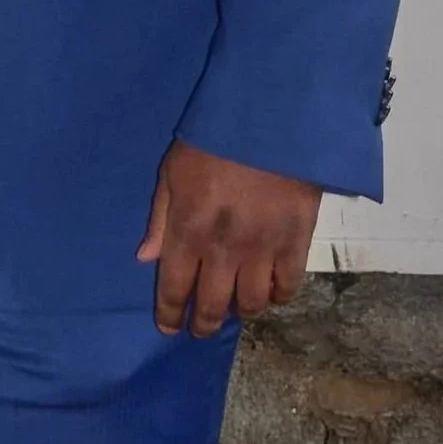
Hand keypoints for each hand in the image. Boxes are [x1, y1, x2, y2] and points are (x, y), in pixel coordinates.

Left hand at [136, 139, 320, 336]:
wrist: (271, 116)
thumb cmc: (214, 138)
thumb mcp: (173, 169)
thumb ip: (160, 217)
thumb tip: (146, 258)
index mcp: (188, 228)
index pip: (173, 288)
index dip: (170, 314)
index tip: (169, 327)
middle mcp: (223, 248)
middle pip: (212, 305)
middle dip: (202, 324)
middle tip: (200, 327)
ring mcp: (262, 248)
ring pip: (251, 304)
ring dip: (240, 311)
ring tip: (235, 306)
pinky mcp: (297, 241)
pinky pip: (288, 286)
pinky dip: (277, 295)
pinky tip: (270, 291)